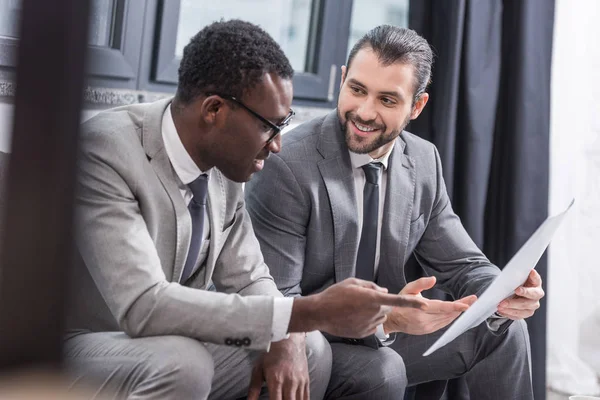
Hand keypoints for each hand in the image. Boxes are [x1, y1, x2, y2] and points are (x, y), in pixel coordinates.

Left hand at [247, 333, 308, 399]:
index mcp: (276, 380)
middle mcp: (289, 382)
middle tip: (278, 399)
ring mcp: (299, 382)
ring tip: (285, 399)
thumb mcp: (258, 369)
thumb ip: (253, 388)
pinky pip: (306, 398)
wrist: (288, 340)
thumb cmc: (271, 353)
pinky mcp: (306, 380)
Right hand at [297, 278, 426, 337]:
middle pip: (387, 308)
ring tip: (354, 308)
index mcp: (373, 298)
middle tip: (362, 300)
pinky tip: (353, 317)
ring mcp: (369, 325)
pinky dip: (366, 321)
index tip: (425, 304)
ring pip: (379, 317)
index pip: (398, 300)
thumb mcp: (353, 283)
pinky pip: (372, 326)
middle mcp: (374, 313)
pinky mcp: (364, 334)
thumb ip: (372, 286)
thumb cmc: (335, 295)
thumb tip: (385, 292)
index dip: (413, 302)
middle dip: (380, 303)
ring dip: (373, 312)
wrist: (320, 313)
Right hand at [382, 276, 476, 334]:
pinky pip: (443, 324)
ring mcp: (427, 327)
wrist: (392, 320)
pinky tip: (456, 312)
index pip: (442, 308)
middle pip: (448, 314)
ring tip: (467, 304)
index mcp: (420, 309)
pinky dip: (451, 317)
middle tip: (473, 299)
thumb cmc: (400, 303)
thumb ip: (421, 283)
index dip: (456, 306)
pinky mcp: (428, 331)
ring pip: (447, 320)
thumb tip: (434, 279)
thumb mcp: (408, 289)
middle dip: (461, 307)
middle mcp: (425, 320)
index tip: (467, 304)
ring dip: (458, 312)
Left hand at [497, 269, 543, 319]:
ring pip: (523, 310)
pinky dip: (508, 313)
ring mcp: (532, 305)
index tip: (517, 289)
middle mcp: (536, 296)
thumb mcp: (518, 277)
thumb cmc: (519, 282)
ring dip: (510, 308)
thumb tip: (510, 275)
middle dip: (514, 302)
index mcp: (536, 284)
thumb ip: (517, 275)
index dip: (527, 287)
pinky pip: (518, 315)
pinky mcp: (526, 313)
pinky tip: (502, 310)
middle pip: (528, 301)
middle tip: (503, 302)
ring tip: (500, 306)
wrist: (517, 291)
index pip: (535, 282)